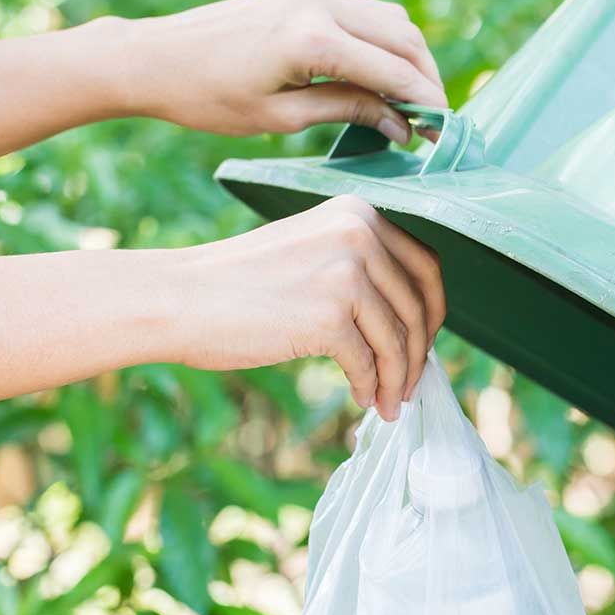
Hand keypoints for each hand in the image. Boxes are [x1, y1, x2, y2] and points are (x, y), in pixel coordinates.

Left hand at [101, 0, 446, 141]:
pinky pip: (364, 14)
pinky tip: (384, 78)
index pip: (393, 70)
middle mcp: (318, 4)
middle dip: (427, 79)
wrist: (155, 58)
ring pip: (389, 19)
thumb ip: (346, 111)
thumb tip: (400, 124)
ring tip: (414, 104)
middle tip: (437, 123)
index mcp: (312, 39)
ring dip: (410, 59)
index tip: (444, 135)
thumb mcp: (281, 117)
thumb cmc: (208, 99)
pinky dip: (385, 44)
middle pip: (404, 36)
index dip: (426, 103)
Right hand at [171, 197, 445, 418]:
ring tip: (389, 402)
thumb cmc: (240, 282)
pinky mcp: (331, 317)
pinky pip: (369, 363)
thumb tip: (406, 317)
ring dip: (397, 379)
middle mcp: (360, 234)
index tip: (423, 343)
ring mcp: (348, 274)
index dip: (432, 311)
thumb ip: (358, 267)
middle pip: (418, 305)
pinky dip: (371, 387)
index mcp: (358, 213)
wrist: (182, 297)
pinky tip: (363, 398)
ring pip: (398, 339)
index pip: (425, 266)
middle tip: (409, 383)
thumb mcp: (310, 251)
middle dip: (419, 352)